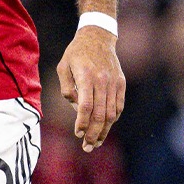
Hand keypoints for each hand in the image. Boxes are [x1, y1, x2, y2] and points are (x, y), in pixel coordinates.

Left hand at [56, 26, 125, 151]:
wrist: (98, 37)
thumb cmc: (76, 53)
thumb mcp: (63, 67)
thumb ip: (67, 88)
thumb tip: (77, 108)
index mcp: (87, 76)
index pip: (87, 106)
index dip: (83, 122)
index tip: (78, 133)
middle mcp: (103, 81)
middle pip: (101, 114)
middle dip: (94, 134)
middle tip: (87, 147)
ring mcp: (114, 82)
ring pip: (112, 113)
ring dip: (104, 131)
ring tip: (95, 143)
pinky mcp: (121, 84)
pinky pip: (118, 106)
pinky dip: (112, 119)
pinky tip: (104, 128)